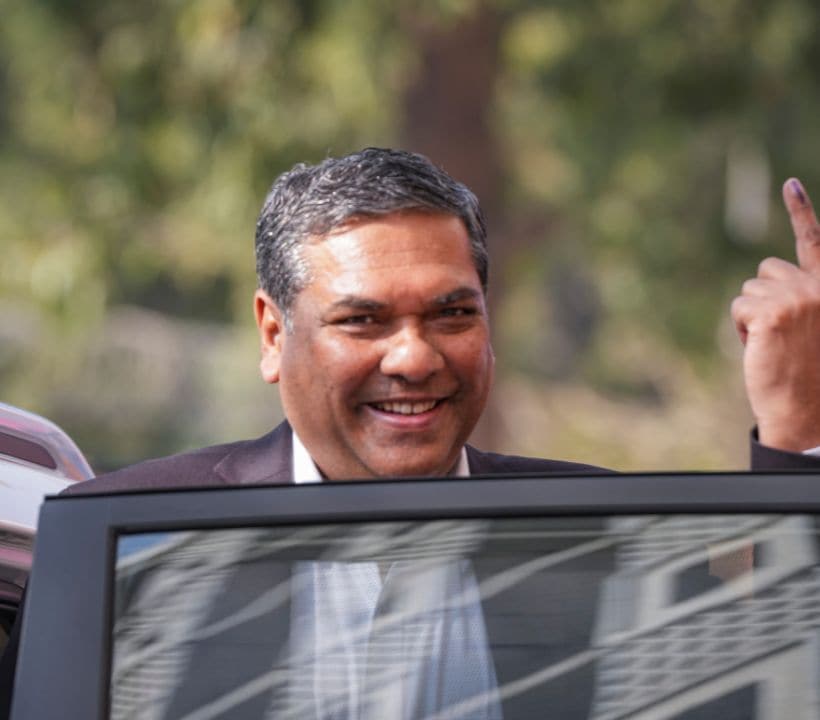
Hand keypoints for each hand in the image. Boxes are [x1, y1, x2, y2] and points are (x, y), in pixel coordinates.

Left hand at [731, 178, 819, 451]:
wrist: (809, 410)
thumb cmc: (808, 373)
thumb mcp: (811, 327)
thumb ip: (799, 297)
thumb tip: (765, 281)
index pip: (813, 242)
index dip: (801, 210)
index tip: (789, 183)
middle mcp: (818, 286)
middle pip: (765, 271)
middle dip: (762, 299)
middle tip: (780, 335)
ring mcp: (797, 296)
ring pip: (748, 291)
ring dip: (751, 317)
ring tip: (773, 344)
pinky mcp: (773, 311)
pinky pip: (739, 308)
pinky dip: (742, 329)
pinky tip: (762, 348)